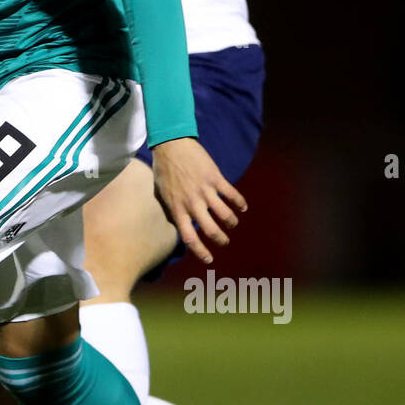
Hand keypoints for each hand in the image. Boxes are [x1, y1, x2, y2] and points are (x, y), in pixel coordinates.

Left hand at [151, 136, 246, 263]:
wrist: (171, 144)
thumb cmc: (164, 169)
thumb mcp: (162, 194)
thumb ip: (172, 209)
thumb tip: (180, 223)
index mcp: (177, 209)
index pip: (190, 237)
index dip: (200, 251)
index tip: (209, 259)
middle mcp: (192, 203)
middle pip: (211, 230)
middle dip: (221, 239)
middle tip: (224, 241)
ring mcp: (205, 191)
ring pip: (225, 215)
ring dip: (231, 222)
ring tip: (232, 223)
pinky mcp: (215, 178)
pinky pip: (232, 194)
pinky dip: (240, 203)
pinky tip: (242, 207)